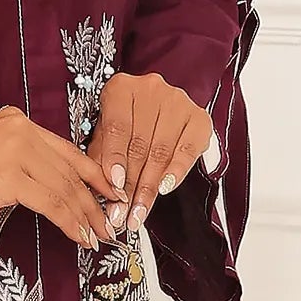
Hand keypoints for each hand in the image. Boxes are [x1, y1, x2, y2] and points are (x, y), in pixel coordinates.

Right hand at [0, 107, 131, 250]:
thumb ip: (9, 161)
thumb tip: (29, 188)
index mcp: (16, 121)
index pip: (65, 150)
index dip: (92, 175)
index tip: (110, 195)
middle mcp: (22, 130)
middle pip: (71, 170)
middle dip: (95, 202)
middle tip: (110, 225)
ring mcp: (17, 151)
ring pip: (65, 188)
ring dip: (86, 217)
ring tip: (98, 238)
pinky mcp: (9, 176)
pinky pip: (51, 203)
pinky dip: (70, 222)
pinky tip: (79, 237)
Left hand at [88, 69, 215, 234]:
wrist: (154, 104)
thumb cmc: (125, 119)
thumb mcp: (105, 132)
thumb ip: (102, 158)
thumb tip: (101, 193)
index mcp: (121, 88)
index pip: (117, 127)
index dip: (115, 160)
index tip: (114, 186)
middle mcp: (151, 90)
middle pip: (140, 144)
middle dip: (131, 184)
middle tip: (123, 211)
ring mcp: (177, 102)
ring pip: (162, 151)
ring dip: (150, 186)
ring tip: (140, 210)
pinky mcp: (198, 117)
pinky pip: (188, 150)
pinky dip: (176, 172)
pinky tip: (165, 188)